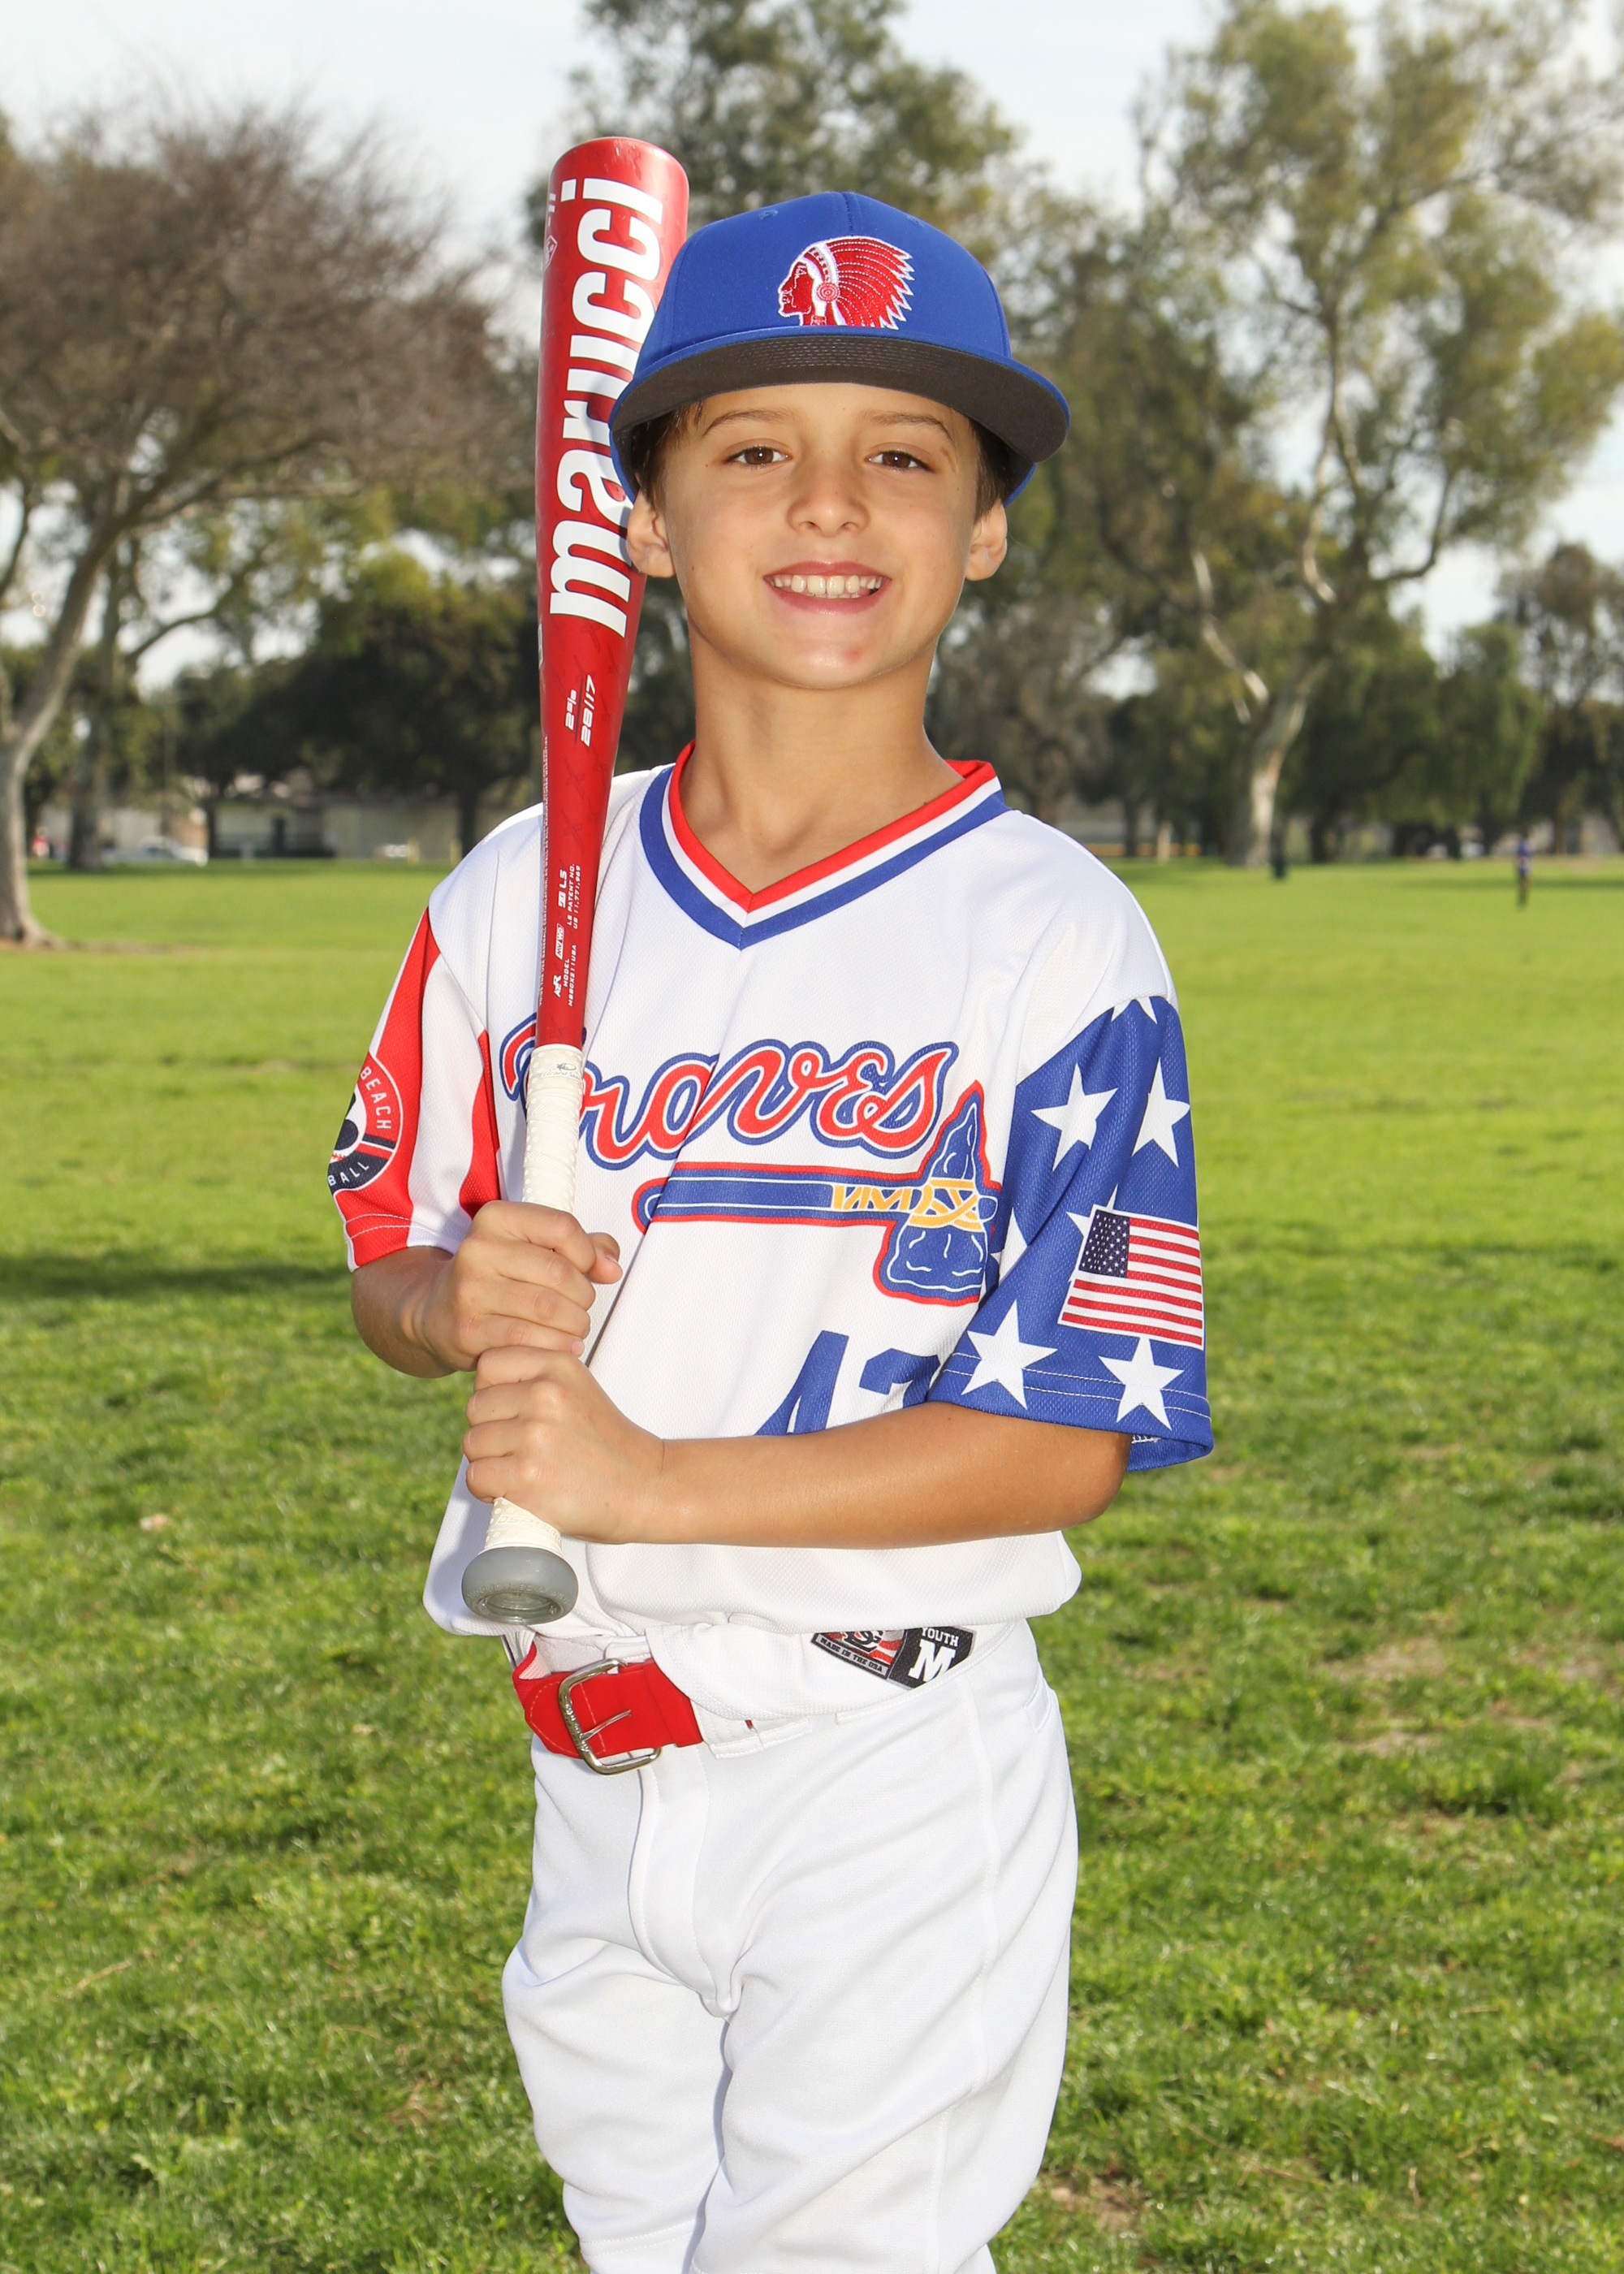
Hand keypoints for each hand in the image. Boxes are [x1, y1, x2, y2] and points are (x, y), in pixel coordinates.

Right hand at [414, 1203, 620, 1372]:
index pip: (561, 1227)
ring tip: (576, 1328)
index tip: (588, 1270)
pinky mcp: (467, 1329)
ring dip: (574, 1324)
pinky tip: (562, 1346)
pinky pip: (527, 1338)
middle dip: (583, 1296)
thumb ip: (581, 1248)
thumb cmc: (499, 1277)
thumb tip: (612, 1266)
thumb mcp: (533, 1249)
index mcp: (496, 1218)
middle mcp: (477, 1249)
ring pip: (546, 1308)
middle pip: (558, 1272)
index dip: (587, 1253)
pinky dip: (554, 1345)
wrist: (436, 1312)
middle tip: (582, 1308)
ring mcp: (469, 1290)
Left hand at [462, 1344, 668, 1543]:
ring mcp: (534, 1435)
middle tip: (519, 1449)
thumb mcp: (578, 1388)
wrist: (645, 1487)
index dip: (492, 1393)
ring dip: (489, 1463)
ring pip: (472, 1443)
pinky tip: (517, 1490)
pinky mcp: (526, 1476)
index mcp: (557, 1366)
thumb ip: (534, 1378)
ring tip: (522, 1471)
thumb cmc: (607, 1444)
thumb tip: (482, 1390)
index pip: (488, 1365)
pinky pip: (476, 1477)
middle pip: (475, 1407)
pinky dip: (489, 1490)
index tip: (513, 1414)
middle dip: (489, 1431)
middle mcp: (544, 1394)